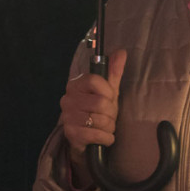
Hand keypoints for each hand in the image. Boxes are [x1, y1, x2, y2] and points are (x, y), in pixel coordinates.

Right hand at [60, 49, 126, 185]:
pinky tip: (104, 137)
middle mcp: (68, 99)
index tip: (110, 98)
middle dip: (111, 113)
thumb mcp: (108, 91)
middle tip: (108, 116)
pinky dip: (106, 138)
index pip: (94, 81)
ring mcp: (68, 117)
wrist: (86, 138)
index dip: (108, 91)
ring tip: (105, 126)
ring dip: (109, 126)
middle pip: (100, 103)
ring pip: (100, 120)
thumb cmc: (98, 112)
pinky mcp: (71, 134)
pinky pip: (97, 134)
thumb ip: (114, 72)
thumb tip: (121, 52)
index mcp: (75, 85)